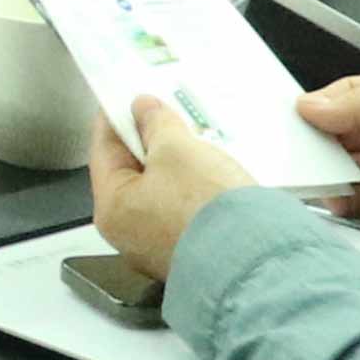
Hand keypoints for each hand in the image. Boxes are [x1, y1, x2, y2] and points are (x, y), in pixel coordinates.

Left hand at [87, 98, 258, 283]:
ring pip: (160, 192)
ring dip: (175, 165)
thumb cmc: (207, 210)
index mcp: (111, 209)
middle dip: (149, 142)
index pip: (104, 150)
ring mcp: (161, 247)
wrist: (256, 261)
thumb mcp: (176, 149)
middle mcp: (130, 234)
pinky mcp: (193, 252)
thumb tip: (143, 110)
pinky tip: (211, 175)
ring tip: (193, 142)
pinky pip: (184, 210)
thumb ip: (156, 124)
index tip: (124, 98)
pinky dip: (193, 189)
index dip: (114, 118)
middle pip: (132, 173)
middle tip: (164, 115)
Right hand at [298, 66, 359, 245]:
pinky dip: (337, 202)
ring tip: (300, 172)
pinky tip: (327, 196)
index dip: (315, 109)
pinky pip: (355, 206)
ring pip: (340, 172)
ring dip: (320, 173)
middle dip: (311, 143)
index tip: (287, 117)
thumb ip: (357, 102)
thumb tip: (307, 106)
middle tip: (284, 148)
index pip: (340, 103)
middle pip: (334, 140)